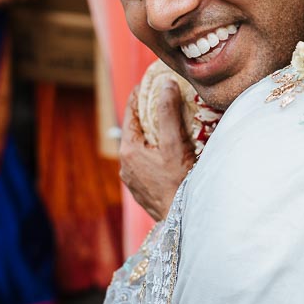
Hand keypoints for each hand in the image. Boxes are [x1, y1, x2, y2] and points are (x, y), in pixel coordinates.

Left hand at [120, 86, 194, 220]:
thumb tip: (166, 84)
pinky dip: (154, 152)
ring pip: (140, 148)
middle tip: (162, 101)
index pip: (131, 114)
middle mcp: (125, 164)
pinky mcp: (140, 188)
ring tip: (168, 126)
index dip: (140, 96)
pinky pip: (144, 162)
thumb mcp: (175, 144)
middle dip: (148, 115)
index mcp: (129, 150)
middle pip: (135, 131)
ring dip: (152, 135)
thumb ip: (168, 113)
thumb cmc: (177, 182)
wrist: (179, 219)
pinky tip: (169, 153)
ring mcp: (131, 178)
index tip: (148, 83)